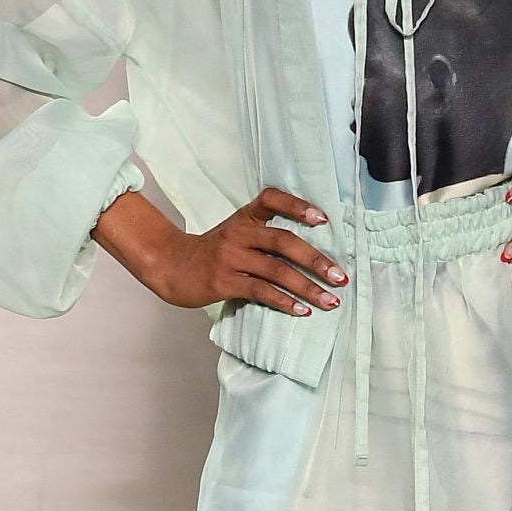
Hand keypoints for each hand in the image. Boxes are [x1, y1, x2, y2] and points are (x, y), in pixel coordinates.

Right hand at [96, 185, 346, 315]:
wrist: (172, 266)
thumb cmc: (213, 252)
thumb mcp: (236, 232)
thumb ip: (265, 234)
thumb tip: (312, 252)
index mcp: (244, 217)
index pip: (272, 200)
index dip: (297, 206)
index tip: (323, 218)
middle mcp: (238, 233)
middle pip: (283, 241)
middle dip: (316, 260)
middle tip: (340, 276)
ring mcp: (230, 258)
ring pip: (276, 271)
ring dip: (307, 287)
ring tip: (330, 300)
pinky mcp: (224, 282)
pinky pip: (260, 291)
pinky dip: (284, 301)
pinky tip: (302, 310)